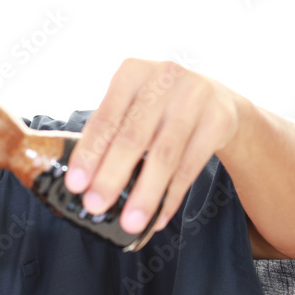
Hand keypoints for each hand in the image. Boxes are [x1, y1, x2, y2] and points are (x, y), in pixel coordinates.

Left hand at [64, 59, 243, 236]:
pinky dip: (172, 196)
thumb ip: (110, 132)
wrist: (218, 99)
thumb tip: (83, 180)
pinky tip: (158, 216)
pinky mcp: (219, 120)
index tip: (76, 184)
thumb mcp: (133, 105)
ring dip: (145, 194)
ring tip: (131, 222)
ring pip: (165, 156)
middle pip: (133, 137)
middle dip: (112, 176)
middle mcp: (164, 79)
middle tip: (96, 205)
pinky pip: (191, 166)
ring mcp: (195, 97)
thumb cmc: (159, 106)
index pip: (105, 119)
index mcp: (132, 72)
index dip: (89, 153)